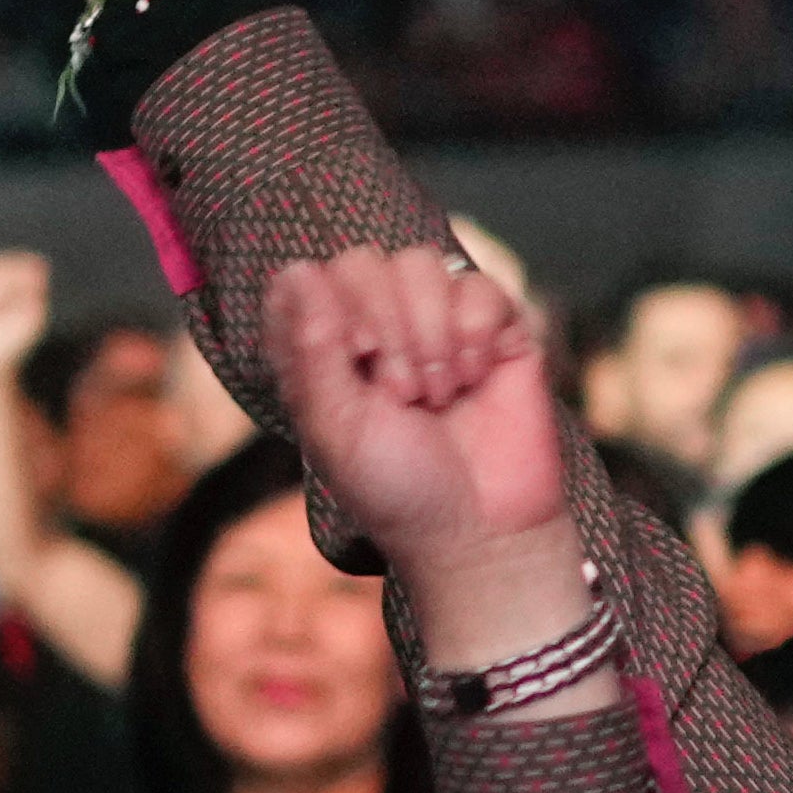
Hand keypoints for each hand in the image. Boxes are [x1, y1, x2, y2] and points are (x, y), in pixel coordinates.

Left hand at [256, 241, 573, 589]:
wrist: (482, 530)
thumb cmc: (397, 491)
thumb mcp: (336, 427)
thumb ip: (313, 347)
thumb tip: (299, 268)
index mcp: (326, 350)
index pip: (311, 276)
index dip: (332, 305)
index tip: (353, 357)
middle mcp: (378, 328)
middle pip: (366, 261)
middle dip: (385, 326)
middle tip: (402, 394)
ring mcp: (438, 325)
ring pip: (423, 264)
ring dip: (431, 333)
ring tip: (439, 396)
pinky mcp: (494, 331)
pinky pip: (481, 286)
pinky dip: (476, 331)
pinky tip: (475, 378)